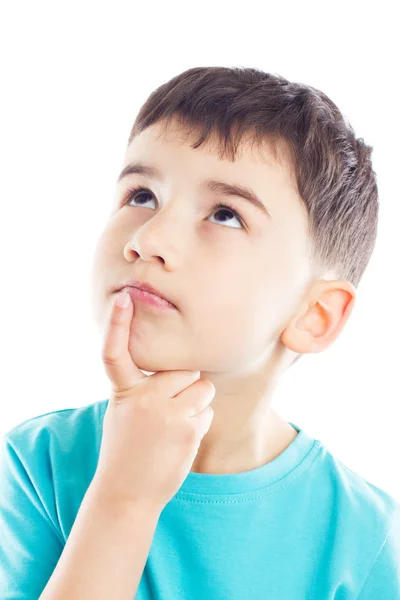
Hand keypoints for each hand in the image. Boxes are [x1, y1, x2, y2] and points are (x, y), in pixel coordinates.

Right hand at [93, 291, 214, 512]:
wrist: (126, 493)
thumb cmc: (127, 447)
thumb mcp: (124, 411)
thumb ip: (143, 386)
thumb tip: (181, 369)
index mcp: (123, 390)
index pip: (115, 352)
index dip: (117, 324)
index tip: (123, 298)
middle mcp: (143, 398)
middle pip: (185, 369)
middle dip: (184, 385)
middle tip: (168, 409)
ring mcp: (166, 414)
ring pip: (202, 388)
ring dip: (195, 404)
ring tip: (173, 425)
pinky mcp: (187, 431)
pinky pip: (207, 412)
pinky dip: (198, 424)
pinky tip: (179, 440)